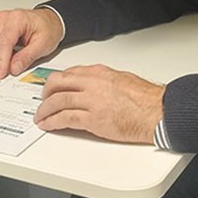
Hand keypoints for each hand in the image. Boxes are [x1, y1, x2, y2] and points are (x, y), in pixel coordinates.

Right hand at [0, 8, 62, 78]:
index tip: (0, 74)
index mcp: (17, 19)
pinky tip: (7, 51)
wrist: (49, 21)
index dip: (1, 61)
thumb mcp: (43, 45)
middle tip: (18, 60)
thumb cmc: (48, 29)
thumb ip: (27, 57)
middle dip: (2, 59)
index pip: (4, 43)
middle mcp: (4, 18)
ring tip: (14, 53)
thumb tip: (13, 68)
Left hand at [34, 64, 164, 143]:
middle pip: (58, 83)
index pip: (69, 73)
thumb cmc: (145, 98)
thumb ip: (103, 81)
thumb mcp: (121, 79)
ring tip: (40, 117)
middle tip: (42, 101)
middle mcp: (92, 83)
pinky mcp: (93, 119)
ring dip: (45, 110)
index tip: (52, 88)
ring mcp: (91, 101)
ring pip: (57, 101)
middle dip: (45, 93)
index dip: (57, 82)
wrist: (157, 111)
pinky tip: (48, 125)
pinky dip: (52, 122)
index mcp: (99, 72)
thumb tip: (92, 88)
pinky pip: (65, 118)